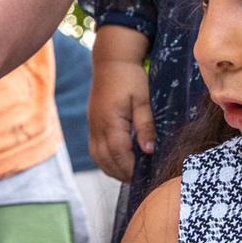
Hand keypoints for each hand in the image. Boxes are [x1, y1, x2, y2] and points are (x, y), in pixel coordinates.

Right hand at [87, 35, 154, 181]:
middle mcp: (97, 127)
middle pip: (106, 161)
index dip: (132, 169)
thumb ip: (146, 125)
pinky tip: (121, 163)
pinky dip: (107, 162)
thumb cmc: (130, 78)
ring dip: (114, 170)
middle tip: (143, 180)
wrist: (111, 62)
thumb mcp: (143, 99)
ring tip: (132, 175)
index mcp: (110, 122)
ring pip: (98, 158)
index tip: (148, 176)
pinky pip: (96, 151)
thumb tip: (149, 150)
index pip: (119, 154)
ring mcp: (93, 126)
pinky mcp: (93, 125)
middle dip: (123, 174)